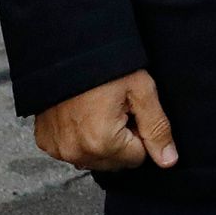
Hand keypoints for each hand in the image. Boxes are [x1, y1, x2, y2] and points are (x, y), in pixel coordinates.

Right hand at [34, 71, 176, 172]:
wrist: (69, 52)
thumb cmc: (108, 68)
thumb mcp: (142, 91)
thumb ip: (157, 128)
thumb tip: (169, 161)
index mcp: (102, 143)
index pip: (138, 157)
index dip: (142, 133)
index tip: (134, 110)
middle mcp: (76, 153)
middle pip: (115, 162)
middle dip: (123, 140)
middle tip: (119, 108)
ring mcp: (58, 150)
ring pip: (94, 159)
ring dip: (102, 142)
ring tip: (101, 109)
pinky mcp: (46, 142)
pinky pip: (72, 152)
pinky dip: (81, 138)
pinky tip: (84, 114)